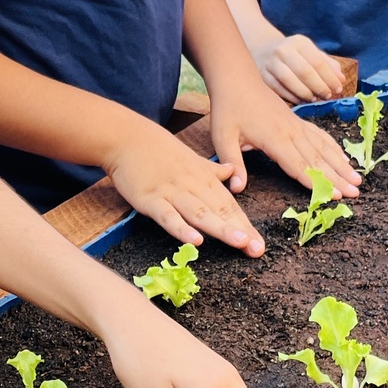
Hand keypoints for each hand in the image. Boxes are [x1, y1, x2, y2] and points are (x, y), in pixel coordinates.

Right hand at [105, 123, 265, 255]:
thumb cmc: (159, 150)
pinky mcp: (150, 199)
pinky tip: (195, 241)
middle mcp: (193, 186)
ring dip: (221, 229)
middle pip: (220, 211)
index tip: (260, 244)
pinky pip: (168, 216)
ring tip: (239, 243)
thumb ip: (213, 170)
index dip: (245, 225)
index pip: (229, 205)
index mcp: (204, 178)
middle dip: (240, 231)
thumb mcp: (192, 158)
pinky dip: (181, 229)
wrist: (127, 137)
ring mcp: (172, 192)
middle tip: (257, 250)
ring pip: (200, 213)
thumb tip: (232, 172)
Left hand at [208, 75, 360, 199]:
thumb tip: (237, 189)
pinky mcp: (298, 121)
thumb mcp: (223, 137)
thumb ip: (233, 163)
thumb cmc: (228, 109)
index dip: (317, 182)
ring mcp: (297, 126)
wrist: (237, 80)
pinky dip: (334, 148)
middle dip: (338, 178)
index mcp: (275, 139)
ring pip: (324, 148)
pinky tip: (343, 158)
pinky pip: (320, 136)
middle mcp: (291, 133)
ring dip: (341, 165)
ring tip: (357, 179)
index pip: (299, 165)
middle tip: (355, 192)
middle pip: (318, 159)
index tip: (334, 195)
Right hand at [252, 33, 348, 104]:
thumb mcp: (311, 52)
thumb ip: (328, 64)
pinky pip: (279, 89)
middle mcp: (283, 50)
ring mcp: (271, 63)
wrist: (264, 50)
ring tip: (315, 99)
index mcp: (299, 42)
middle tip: (328, 96)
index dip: (330, 77)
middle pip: (305, 71)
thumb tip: (341, 79)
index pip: (317, 61)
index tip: (338, 89)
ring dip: (306, 93)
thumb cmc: (294, 54)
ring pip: (290, 81)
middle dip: (319, 86)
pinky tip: (302, 100)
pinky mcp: (263, 76)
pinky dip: (293, 97)